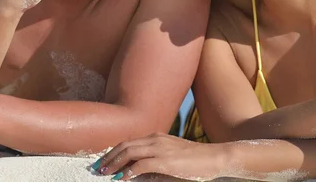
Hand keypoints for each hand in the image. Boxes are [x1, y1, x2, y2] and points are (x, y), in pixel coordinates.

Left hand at [94, 133, 228, 180]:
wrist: (216, 157)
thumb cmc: (196, 161)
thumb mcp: (172, 160)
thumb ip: (155, 165)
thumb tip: (137, 174)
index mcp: (157, 137)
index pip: (129, 142)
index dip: (114, 152)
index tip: (105, 162)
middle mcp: (156, 139)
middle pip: (125, 145)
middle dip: (109, 157)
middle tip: (99, 168)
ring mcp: (161, 148)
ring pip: (130, 152)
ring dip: (115, 163)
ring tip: (106, 173)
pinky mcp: (166, 160)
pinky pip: (141, 164)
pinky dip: (129, 171)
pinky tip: (123, 179)